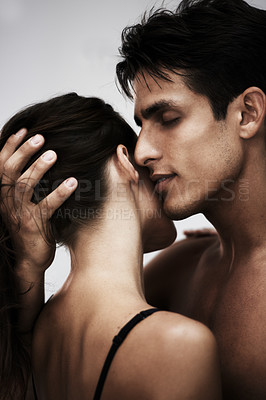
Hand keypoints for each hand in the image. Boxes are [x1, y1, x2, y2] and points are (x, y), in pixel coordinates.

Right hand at [0, 128, 76, 273]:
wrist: (29, 260)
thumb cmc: (29, 227)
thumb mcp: (22, 204)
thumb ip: (24, 185)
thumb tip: (36, 160)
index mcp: (3, 195)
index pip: (1, 165)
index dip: (10, 146)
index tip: (24, 130)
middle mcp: (7, 202)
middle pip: (10, 171)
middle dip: (23, 151)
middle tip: (40, 137)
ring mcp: (20, 214)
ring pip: (24, 186)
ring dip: (38, 168)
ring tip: (53, 154)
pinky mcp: (34, 226)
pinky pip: (46, 206)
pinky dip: (59, 193)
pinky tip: (72, 182)